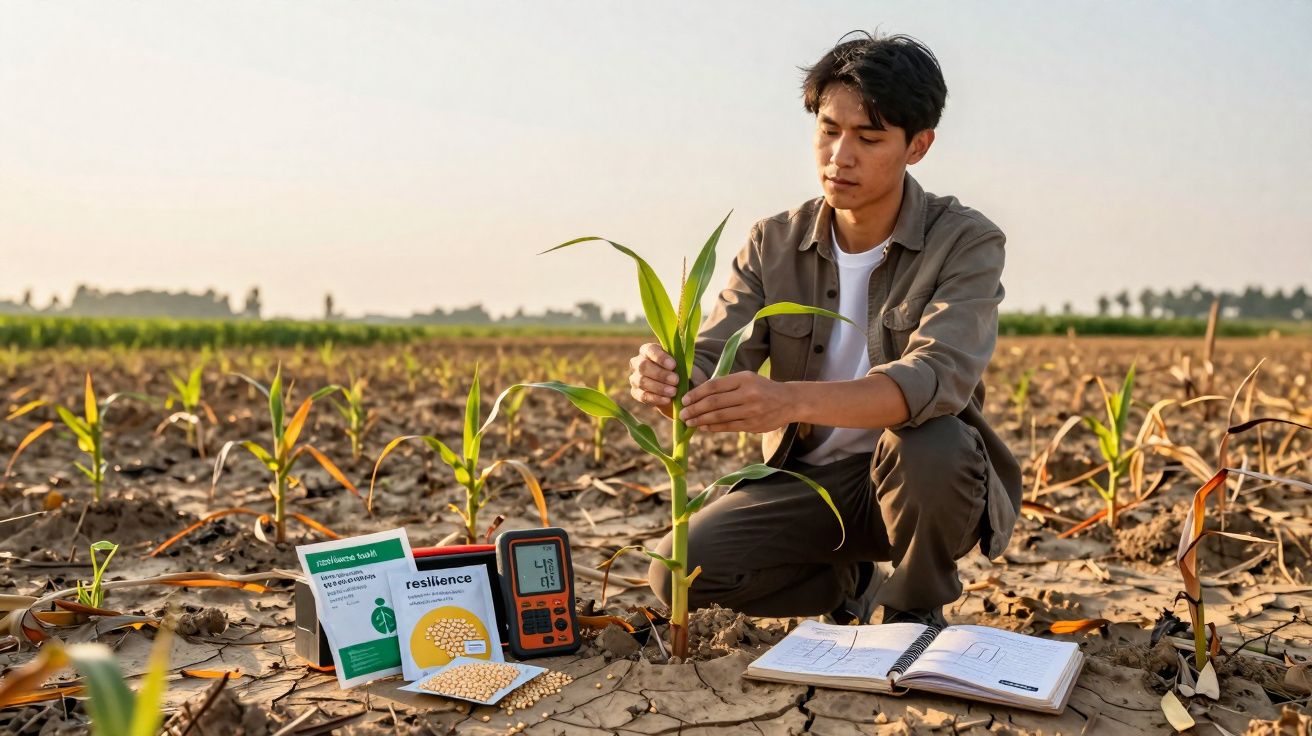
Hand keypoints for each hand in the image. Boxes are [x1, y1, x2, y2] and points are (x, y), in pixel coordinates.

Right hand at [628, 343, 678, 410]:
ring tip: (673, 392)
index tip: (673, 365)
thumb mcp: (678, 361)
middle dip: (661, 374)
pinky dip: (656, 398)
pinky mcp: (635, 392)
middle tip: (676, 380)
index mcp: (647, 350)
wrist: (671, 383)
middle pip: (643, 367)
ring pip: (642, 382)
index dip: (660, 358)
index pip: (650, 350)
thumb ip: (678, 361)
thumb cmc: (675, 369)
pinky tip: (667, 400)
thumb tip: (680, 365)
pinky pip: (643, 395)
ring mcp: (634, 378)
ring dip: (659, 387)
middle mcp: (637, 362)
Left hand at [679, 372, 793, 432]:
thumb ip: (726, 385)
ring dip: (701, 420)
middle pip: (714, 403)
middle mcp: (748, 394)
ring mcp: (751, 411)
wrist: (789, 401)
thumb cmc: (762, 388)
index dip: (696, 393)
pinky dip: (714, 427)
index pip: (714, 386)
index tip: (684, 399)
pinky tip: (704, 427)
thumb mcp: (747, 378)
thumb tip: (699, 395)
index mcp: (744, 378)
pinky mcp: (753, 425)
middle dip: (695, 409)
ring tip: (689, 422)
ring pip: (720, 417)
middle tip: (682, 414)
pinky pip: (728, 427)